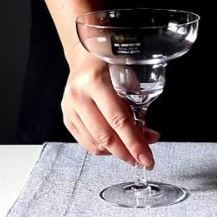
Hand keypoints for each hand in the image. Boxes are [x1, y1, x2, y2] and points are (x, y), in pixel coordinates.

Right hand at [61, 45, 158, 167]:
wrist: (84, 55)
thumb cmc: (110, 64)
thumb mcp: (128, 76)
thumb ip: (137, 105)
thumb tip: (149, 136)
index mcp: (96, 81)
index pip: (118, 120)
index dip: (134, 143)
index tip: (147, 158)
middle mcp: (79, 96)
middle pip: (105, 136)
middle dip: (128, 152)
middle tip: (144, 160)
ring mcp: (69, 108)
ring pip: (95, 143)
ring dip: (117, 152)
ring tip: (134, 150)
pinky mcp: (67, 117)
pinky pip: (86, 142)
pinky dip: (104, 149)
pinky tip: (116, 146)